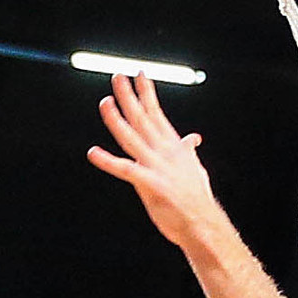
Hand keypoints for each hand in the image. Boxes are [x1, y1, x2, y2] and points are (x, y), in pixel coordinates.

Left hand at [88, 71, 218, 248]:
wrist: (203, 224)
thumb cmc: (196, 200)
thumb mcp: (194, 169)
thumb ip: (188, 151)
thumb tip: (192, 138)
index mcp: (173, 146)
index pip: (156, 113)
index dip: (146, 93)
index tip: (139, 73)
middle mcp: (164, 152)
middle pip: (142, 118)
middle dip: (129, 96)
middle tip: (117, 76)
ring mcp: (157, 167)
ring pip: (132, 138)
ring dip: (117, 120)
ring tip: (105, 102)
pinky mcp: (150, 185)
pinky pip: (125, 170)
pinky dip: (108, 161)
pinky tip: (93, 153)